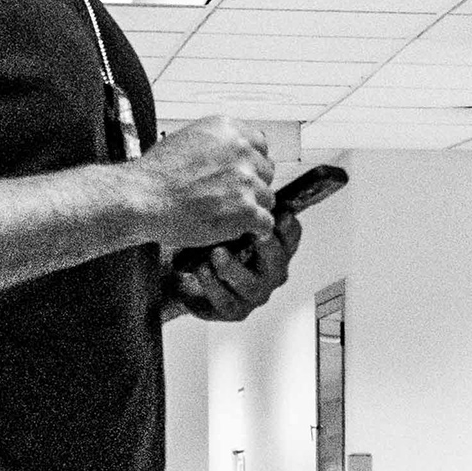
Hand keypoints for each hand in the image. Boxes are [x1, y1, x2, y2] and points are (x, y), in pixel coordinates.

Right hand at [123, 115, 275, 252]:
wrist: (141, 199)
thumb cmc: (155, 175)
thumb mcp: (187, 140)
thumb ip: (217, 145)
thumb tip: (236, 154)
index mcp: (227, 129)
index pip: (260, 144)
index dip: (252, 163)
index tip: (245, 174)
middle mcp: (240, 150)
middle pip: (266, 171)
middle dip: (252, 186)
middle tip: (232, 198)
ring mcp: (245, 180)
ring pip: (267, 198)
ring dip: (252, 208)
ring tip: (228, 215)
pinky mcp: (246, 209)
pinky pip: (265, 222)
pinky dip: (257, 230)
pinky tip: (246, 231)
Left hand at [167, 206, 297, 322]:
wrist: (180, 270)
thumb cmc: (208, 241)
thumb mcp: (227, 217)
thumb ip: (244, 197)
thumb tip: (260, 161)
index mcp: (274, 247)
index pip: (291, 237)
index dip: (288, 227)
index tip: (280, 215)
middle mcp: (268, 272)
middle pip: (278, 261)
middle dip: (267, 248)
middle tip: (256, 234)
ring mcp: (252, 293)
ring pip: (251, 284)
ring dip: (233, 267)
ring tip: (216, 253)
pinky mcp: (232, 310)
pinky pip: (225, 299)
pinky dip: (212, 284)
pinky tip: (200, 269)